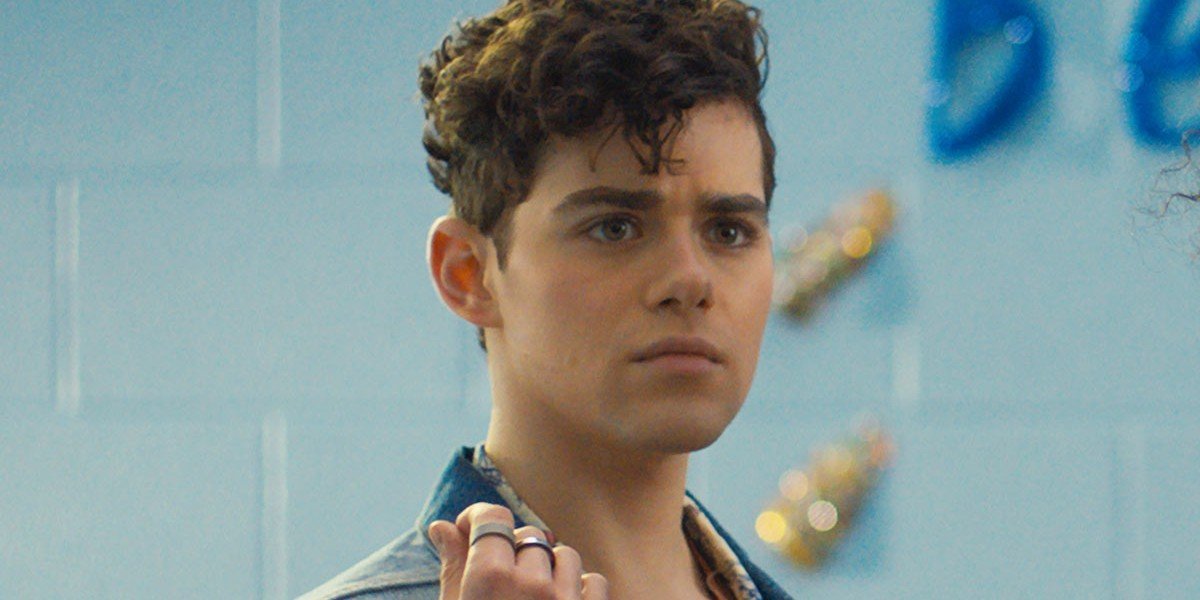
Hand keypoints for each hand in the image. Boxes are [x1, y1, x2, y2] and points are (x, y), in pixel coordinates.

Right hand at [428, 503, 607, 598]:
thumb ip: (454, 567)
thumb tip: (441, 527)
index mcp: (491, 579)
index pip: (493, 516)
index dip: (478, 517)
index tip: (470, 530)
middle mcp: (532, 585)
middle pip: (528, 537)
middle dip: (513, 552)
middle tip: (501, 583)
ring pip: (565, 554)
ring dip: (550, 569)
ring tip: (532, 597)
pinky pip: (594, 582)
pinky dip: (580, 590)